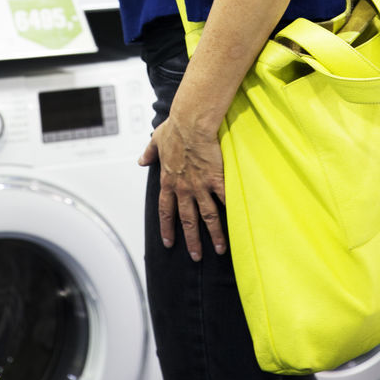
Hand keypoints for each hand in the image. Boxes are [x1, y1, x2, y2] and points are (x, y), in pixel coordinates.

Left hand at [139, 114, 226, 260]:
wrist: (190, 123)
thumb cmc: (175, 128)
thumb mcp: (156, 141)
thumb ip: (149, 153)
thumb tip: (141, 160)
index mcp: (168, 181)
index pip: (165, 211)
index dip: (167, 227)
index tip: (169, 242)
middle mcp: (183, 188)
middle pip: (187, 220)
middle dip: (191, 240)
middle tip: (195, 256)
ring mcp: (200, 186)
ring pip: (207, 216)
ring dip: (213, 234)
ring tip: (220, 249)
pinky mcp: (216, 179)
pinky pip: (224, 199)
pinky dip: (230, 212)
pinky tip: (237, 224)